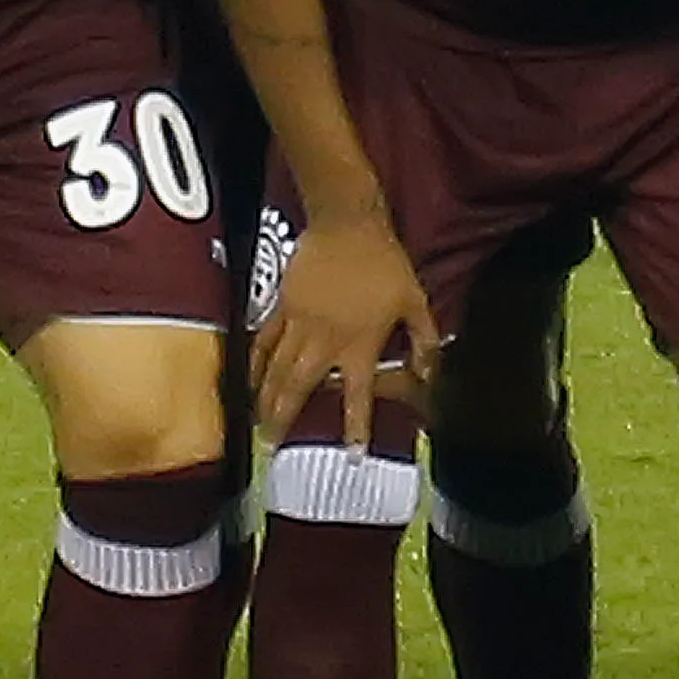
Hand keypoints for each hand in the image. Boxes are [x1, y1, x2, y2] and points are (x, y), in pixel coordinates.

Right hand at [250, 202, 438, 448]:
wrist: (347, 224)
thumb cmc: (385, 263)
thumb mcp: (415, 301)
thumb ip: (424, 341)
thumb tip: (431, 373)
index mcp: (360, 345)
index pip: (357, 396)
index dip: (355, 427)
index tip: (351, 455)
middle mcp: (325, 342)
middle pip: (301, 388)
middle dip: (284, 418)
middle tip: (271, 444)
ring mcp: (299, 324)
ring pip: (278, 369)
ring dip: (266, 398)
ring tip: (256, 422)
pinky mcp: (282, 306)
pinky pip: (264, 340)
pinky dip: (255, 362)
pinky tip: (248, 379)